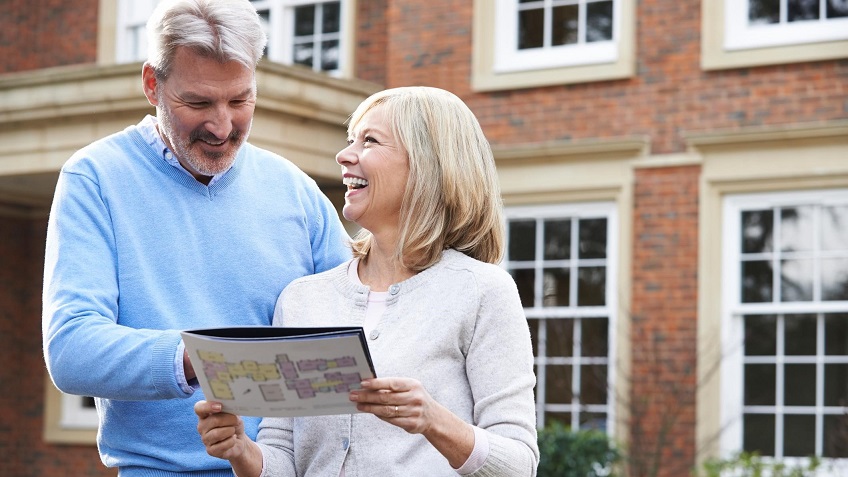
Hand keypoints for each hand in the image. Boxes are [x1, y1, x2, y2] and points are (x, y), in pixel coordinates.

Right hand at [194, 401, 247, 460]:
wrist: (239, 441)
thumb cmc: (234, 424)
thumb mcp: (233, 414)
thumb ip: (229, 409)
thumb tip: (231, 406)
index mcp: (205, 414)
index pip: (199, 408)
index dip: (207, 406)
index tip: (220, 406)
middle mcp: (202, 426)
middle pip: (213, 420)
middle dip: (229, 420)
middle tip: (236, 421)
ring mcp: (205, 439)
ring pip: (217, 433)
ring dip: (230, 431)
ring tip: (233, 430)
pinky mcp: (210, 450)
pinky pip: (222, 445)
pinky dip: (231, 441)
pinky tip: (233, 439)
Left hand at [349, 377, 475, 467]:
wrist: (433, 417)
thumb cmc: (416, 399)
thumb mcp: (410, 388)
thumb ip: (393, 387)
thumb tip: (369, 385)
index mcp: (413, 385)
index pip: (392, 383)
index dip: (376, 383)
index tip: (362, 383)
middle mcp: (414, 398)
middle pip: (386, 397)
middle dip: (367, 396)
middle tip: (354, 395)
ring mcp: (413, 411)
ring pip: (386, 410)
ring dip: (370, 407)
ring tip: (359, 405)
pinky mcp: (411, 424)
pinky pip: (391, 420)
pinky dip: (379, 416)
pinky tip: (371, 412)